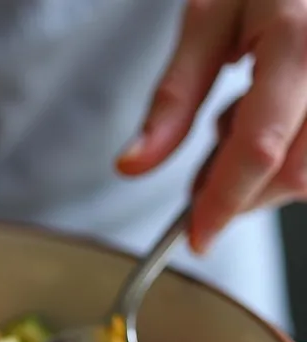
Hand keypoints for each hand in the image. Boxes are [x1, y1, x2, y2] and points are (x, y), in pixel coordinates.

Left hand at [116, 0, 306, 253]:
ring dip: (265, 178)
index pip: (260, 147)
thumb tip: (133, 165)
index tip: (198, 236)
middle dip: (241, 194)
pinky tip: (270, 127)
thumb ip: (172, 98)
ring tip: (239, 126)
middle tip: (205, 176)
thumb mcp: (208, 19)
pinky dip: (288, 162)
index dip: (224, 202)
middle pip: (294, 173)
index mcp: (298, 42)